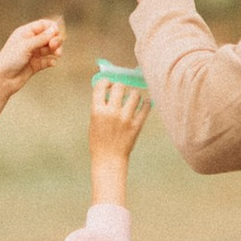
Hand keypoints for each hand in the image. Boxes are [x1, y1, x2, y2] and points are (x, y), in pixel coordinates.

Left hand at [0, 18, 64, 91]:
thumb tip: (55, 29)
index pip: (43, 25)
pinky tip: (52, 63)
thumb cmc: (10, 59)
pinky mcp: (36, 65)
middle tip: (56, 46)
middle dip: (55, 40)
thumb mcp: (26, 45)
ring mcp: (33, 54)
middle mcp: (30, 42)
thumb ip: (42, 38)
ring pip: (50, 49)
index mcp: (26, 32)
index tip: (57, 33)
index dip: (52, 28)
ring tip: (58, 54)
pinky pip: (48, 61)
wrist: (2, 79)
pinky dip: (52, 61)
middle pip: (49, 37)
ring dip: (56, 50)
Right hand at [87, 71, 154, 201]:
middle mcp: (111, 112)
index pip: (102, 85)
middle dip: (121, 86)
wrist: (109, 159)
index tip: (110, 85)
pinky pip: (146, 106)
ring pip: (135, 94)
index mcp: (97, 110)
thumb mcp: (94, 121)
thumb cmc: (99, 140)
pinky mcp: (136, 125)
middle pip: (120, 86)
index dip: (107, 82)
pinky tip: (144, 104)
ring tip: (133, 100)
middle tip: (122, 91)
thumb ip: (101, 105)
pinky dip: (147, 103)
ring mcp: (125, 118)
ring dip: (134, 95)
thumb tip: (111, 87)